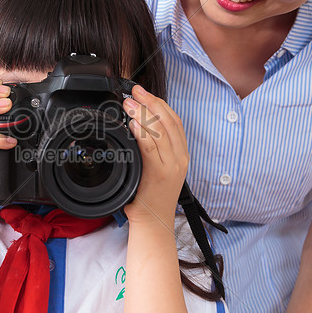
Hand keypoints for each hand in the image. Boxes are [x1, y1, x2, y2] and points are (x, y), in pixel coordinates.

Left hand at [122, 85, 187, 224]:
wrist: (154, 221)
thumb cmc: (151, 195)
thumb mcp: (159, 167)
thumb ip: (154, 147)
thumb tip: (138, 124)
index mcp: (182, 154)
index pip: (175, 120)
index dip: (159, 103)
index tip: (143, 93)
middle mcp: (180, 158)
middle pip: (168, 121)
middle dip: (150, 102)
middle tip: (134, 92)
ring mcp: (171, 165)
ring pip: (160, 131)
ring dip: (143, 114)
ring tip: (129, 104)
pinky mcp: (159, 174)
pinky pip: (151, 148)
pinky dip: (142, 133)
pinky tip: (133, 124)